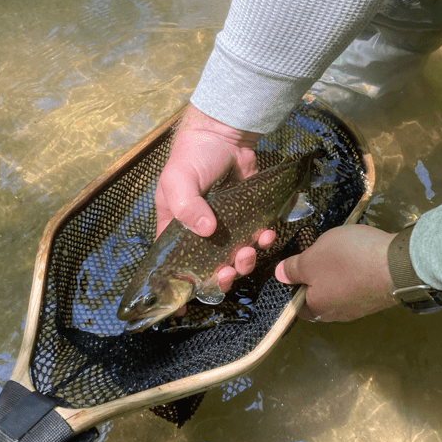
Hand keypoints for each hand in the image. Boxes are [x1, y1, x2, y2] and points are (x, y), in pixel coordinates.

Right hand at [155, 104, 274, 293]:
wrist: (224, 133)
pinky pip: (255, 238)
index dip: (179, 286)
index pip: (174, 265)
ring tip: (250, 250)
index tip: (185, 307)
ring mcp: (225, 227)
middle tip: (231, 269)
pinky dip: (263, 241)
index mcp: (176, 228)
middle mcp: (200, 233)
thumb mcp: (179, 179)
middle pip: (209, 267)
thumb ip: (187, 205)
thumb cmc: (193, 156)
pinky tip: (267, 234)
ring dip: (245, 260)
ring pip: (235, 256)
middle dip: (222, 275)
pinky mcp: (247, 217)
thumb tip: (206, 230)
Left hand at [275, 224, 397, 321]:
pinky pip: (357, 285)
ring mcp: (360, 307)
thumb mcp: (312, 258)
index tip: (295, 265)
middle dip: (315, 277)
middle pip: (318, 296)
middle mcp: (338, 314)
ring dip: (336, 273)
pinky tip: (357, 257)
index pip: (296, 304)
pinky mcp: (377, 297)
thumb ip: (293, 268)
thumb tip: (279, 275)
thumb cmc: (348, 261)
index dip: (292, 285)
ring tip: (337, 252)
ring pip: (338, 290)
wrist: (400, 264)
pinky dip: (354, 272)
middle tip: (316, 253)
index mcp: (317, 309)